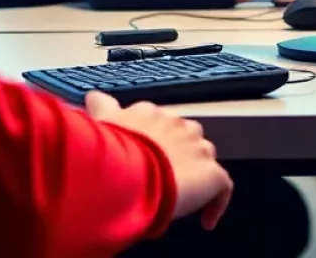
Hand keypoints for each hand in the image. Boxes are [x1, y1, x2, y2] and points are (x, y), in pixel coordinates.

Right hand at [85, 92, 232, 228]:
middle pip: (185, 135)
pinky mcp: (211, 172)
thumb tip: (94, 96)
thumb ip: (102, 107)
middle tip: (163, 178)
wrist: (133, 171)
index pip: (159, 120)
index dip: (155, 138)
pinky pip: (222, 187)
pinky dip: (216, 202)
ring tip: (182, 193)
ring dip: (196, 172)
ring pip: (204, 155)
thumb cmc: (115, 149)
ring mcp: (198, 147)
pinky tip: (205, 218)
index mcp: (153, 114)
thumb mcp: (103, 122)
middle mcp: (178, 125)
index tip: (147, 154)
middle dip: (178, 153)